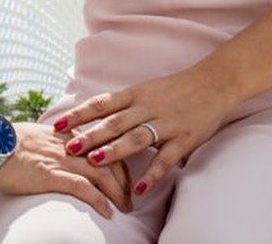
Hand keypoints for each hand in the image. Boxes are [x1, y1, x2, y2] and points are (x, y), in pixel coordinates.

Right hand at [0, 121, 131, 217]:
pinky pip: (83, 188)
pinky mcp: (51, 175)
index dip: (117, 159)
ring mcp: (61, 159)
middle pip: (109, 158)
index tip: (123, 174)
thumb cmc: (4, 142)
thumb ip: (50, 140)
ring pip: (101, 174)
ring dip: (118, 193)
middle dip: (124, 178)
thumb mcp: (33, 134)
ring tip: (125, 208)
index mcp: (65, 132)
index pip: (102, 143)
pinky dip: (99, 200)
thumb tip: (53, 149)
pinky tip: (108, 212)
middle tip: (130, 196)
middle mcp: (68, 144)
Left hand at [53, 69, 231, 195]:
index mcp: (135, 94)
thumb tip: (94, 118)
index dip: (78, 114)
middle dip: (90, 135)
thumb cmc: (176, 88)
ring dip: (114, 151)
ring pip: (136, 137)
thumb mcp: (146, 89)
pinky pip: (166, 159)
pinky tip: (139, 189)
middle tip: (68, 147)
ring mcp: (166, 123)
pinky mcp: (185, 138)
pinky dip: (152, 174)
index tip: (57, 125)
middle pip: (114, 122)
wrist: (214, 82)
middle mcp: (148, 107)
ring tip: (94, 162)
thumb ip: (124, 104)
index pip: (101, 104)